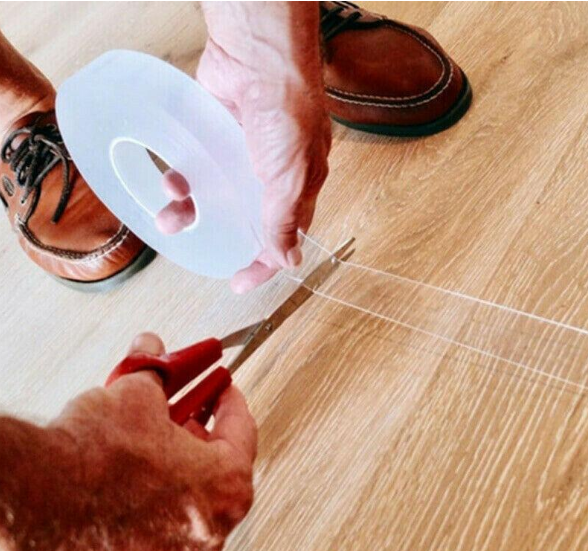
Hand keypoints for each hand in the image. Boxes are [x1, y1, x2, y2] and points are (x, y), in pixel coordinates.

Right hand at [14, 333, 256, 550]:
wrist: (32, 505)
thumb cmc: (91, 461)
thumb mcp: (135, 395)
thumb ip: (154, 370)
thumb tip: (151, 350)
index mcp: (225, 486)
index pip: (242, 428)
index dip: (229, 397)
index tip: (222, 386)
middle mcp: (209, 528)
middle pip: (217, 461)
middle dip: (199, 424)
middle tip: (187, 402)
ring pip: (190, 489)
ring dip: (176, 453)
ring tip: (152, 427)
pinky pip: (163, 513)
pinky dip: (156, 484)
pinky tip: (133, 460)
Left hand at [155, 2, 330, 292]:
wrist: (259, 55)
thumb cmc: (287, 111)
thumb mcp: (291, 176)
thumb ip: (286, 220)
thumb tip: (289, 260)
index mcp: (297, 187)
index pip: (284, 236)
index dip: (264, 264)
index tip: (240, 283)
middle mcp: (269, 174)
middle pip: (245, 218)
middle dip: (222, 235)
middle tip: (201, 248)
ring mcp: (241, 155)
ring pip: (215, 196)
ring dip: (192, 210)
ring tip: (170, 218)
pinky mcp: (215, 137)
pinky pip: (196, 168)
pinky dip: (182, 179)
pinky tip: (170, 181)